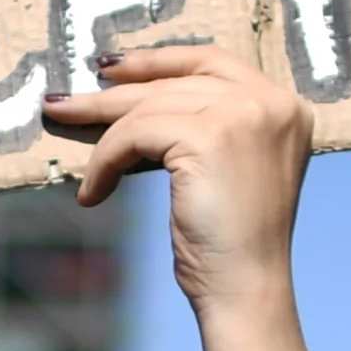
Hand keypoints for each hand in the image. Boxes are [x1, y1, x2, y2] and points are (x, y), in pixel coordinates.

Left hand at [37, 44, 306, 314]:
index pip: (212, 61)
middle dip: (115, 91)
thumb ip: (208, 128)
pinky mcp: (208, 136)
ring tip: (66, 140)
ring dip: (103, 133)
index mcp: (284, 107)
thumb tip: (136, 101)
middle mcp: (271, 102)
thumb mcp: (227, 169)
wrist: (245, 290)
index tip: (112, 69)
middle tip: (65, 100)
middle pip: (176, 80)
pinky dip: (105, 161)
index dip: (159, 60)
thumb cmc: (232, 245)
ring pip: (150, 106)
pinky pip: (135, 134)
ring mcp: (244, 115)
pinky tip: (93, 193)